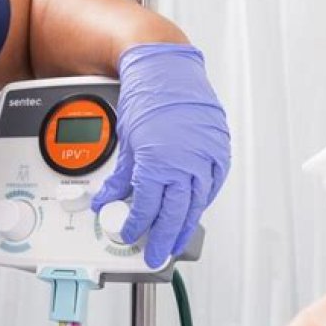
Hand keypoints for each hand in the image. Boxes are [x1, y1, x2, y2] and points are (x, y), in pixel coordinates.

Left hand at [92, 43, 230, 267]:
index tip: (129, 235)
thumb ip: (121, 177)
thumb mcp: (126, 142)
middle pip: (175, 214)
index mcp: (159, 162)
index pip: (147, 208)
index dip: (137, 226)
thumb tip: (108, 200)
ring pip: (196, 205)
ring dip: (184, 227)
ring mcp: (206, 157)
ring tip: (175, 243)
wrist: (167, 69)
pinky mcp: (217, 150)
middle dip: (164, 239)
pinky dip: (200, 203)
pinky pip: (211, 187)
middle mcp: (186, 162)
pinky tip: (192, 214)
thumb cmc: (147, 98)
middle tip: (156, 256)